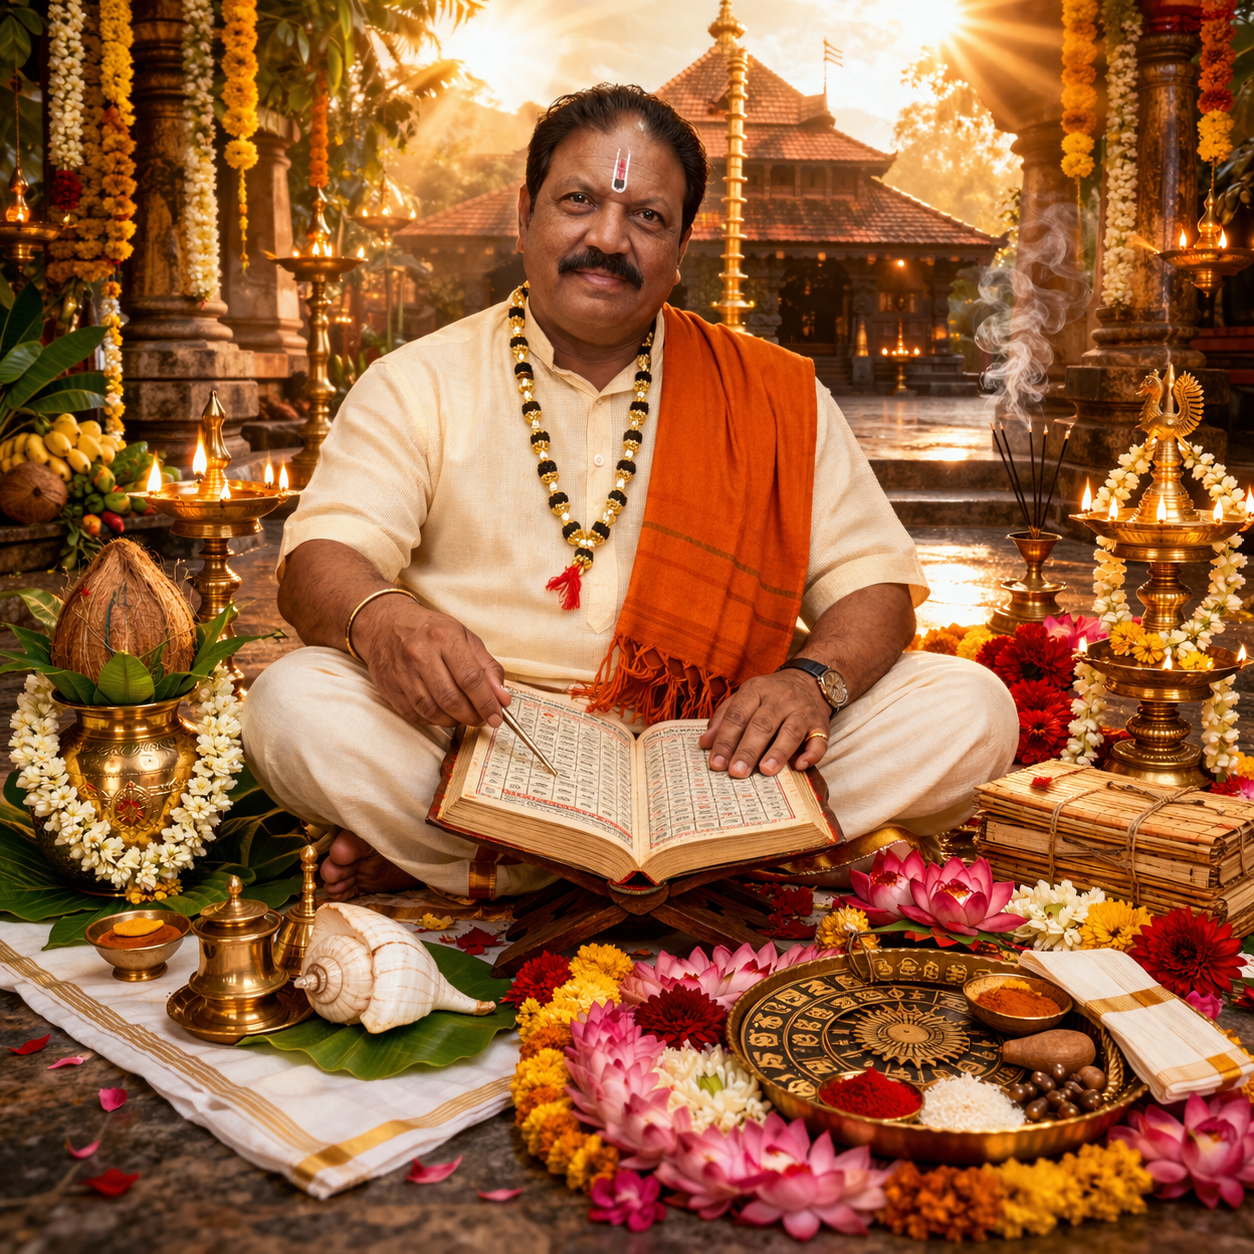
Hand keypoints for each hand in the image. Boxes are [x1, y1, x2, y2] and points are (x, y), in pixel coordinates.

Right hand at [352, 596, 508, 728]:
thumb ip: (487, 667)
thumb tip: (502, 698)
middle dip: (472, 716)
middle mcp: (420, 654)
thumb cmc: (430, 631)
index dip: (487, 703)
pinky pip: (416, 716)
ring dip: (454, 721)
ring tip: (463, 715)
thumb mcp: (465, 638)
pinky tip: (442, 713)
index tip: (496, 716)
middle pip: (452, 699)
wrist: (385, 624)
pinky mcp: (390, 688)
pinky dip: (434, 721)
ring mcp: (402, 672)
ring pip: (433, 712)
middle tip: (482, 719)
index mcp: (444, 636)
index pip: (471, 678)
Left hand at [698, 669, 831, 777]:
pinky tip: (800, 765)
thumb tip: (705, 743)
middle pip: (762, 725)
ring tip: (765, 770)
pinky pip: (820, 739)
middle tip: (736, 771)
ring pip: (791, 731)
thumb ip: (724, 717)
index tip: (716, 763)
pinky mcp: (821, 724)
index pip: (738, 716)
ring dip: (778, 752)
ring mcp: (803, 710)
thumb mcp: (745, 697)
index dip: (725, 740)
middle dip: (748, 749)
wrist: (810, 680)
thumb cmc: (770, 694)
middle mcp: (780, 698)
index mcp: (756, 690)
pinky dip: (812, 753)